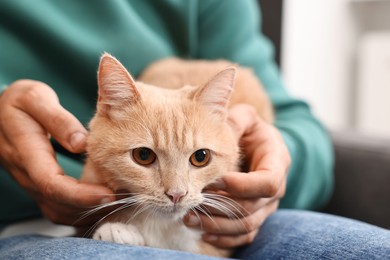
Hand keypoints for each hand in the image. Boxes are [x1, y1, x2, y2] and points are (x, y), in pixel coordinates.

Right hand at [0, 80, 113, 225]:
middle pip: (57, 203)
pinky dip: (79, 211)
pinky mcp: (38, 185)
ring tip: (116, 203)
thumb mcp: (36, 98)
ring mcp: (31, 183)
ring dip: (86, 212)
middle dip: (90, 207)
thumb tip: (81, 143)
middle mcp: (27, 174)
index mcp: (26, 152)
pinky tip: (100, 204)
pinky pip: (57, 208)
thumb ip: (57, 119)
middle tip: (122, 200)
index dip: (80, 194)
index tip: (109, 194)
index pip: (51, 184)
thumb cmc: (21, 102)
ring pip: (57, 211)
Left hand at [184, 104, 290, 247]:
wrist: (257, 150)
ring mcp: (265, 206)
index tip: (218, 179)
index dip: (244, 185)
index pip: (268, 182)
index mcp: (276, 162)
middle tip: (194, 202)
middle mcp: (274, 189)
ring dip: (217, 225)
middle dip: (222, 207)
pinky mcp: (254, 217)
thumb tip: (218, 116)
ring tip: (189, 219)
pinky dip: (224, 237)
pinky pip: (244, 236)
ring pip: (246, 225)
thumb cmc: (249, 131)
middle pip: (253, 208)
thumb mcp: (246, 119)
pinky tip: (202, 232)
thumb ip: (236, 119)